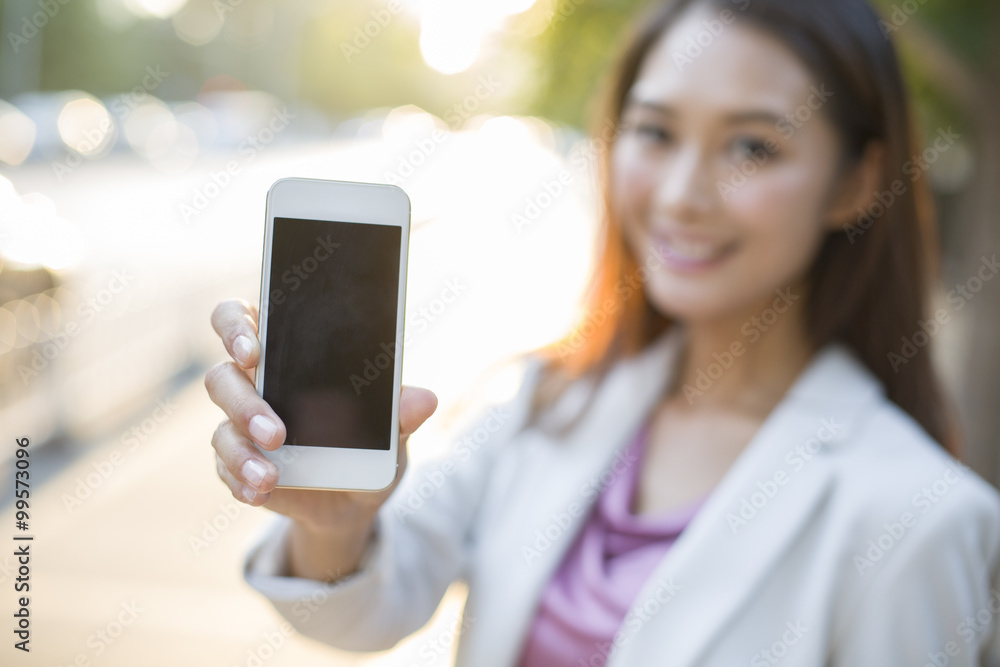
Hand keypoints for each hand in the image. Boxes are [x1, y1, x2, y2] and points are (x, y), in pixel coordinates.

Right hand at [205, 298, 437, 536]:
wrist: (357, 496)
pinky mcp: (235, 464)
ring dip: (243, 452)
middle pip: (222, 377)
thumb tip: (425, 400)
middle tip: (275, 431)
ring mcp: (239, 426)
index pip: (241, 320)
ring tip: (271, 475)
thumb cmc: (369, 443)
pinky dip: (243, 481)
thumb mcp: (392, 431)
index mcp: (286, 354)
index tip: (253, 349)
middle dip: (243, 402)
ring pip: (222, 429)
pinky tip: (261, 491)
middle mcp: (254, 385)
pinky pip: (226, 469)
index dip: (236, 327)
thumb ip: (401, 413)